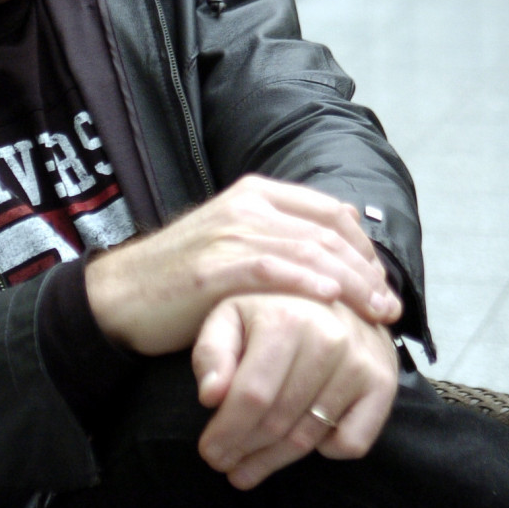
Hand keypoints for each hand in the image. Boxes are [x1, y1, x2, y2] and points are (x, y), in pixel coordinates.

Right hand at [85, 176, 399, 355]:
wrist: (119, 296)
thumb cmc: (180, 280)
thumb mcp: (233, 246)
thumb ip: (277, 243)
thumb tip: (333, 265)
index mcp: (255, 193)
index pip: (331, 212)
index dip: (365, 248)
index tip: (382, 284)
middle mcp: (247, 205)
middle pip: (328, 232)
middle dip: (367, 271)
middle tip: (389, 307)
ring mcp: (230, 233)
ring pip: (309, 250)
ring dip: (351, 284)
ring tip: (375, 313)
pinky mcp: (214, 266)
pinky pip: (274, 269)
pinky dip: (309, 282)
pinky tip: (333, 301)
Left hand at [190, 293, 398, 489]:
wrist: (335, 294)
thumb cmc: (272, 310)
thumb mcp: (229, 316)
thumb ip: (212, 352)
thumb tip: (210, 396)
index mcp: (287, 319)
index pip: (252, 396)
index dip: (226, 432)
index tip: (209, 452)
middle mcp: (329, 339)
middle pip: (278, 421)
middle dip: (243, 451)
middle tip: (223, 463)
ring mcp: (360, 363)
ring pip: (309, 438)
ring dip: (274, 461)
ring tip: (246, 467)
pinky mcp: (383, 383)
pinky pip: (353, 442)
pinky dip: (327, 451)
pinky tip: (303, 439)